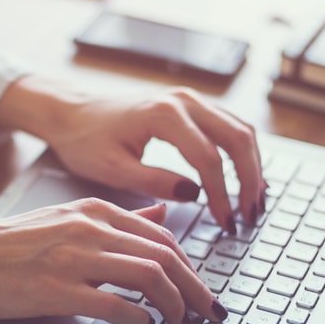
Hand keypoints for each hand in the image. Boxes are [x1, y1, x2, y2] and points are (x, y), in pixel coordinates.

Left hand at [0, 75, 265, 229]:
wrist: (71, 112)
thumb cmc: (84, 140)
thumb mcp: (111, 169)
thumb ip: (153, 181)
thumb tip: (195, 194)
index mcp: (164, 114)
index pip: (209, 159)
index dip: (222, 195)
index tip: (225, 224)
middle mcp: (184, 100)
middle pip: (237, 138)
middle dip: (249, 180)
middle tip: (249, 216)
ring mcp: (190, 99)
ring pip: (240, 129)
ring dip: (252, 166)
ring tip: (253, 202)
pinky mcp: (191, 106)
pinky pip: (230, 126)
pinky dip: (242, 153)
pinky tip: (245, 179)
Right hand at [0, 205, 227, 323]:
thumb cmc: (5, 245)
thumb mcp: (65, 219)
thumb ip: (116, 220)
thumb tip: (162, 215)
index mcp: (94, 211)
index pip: (163, 236)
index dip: (192, 267)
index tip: (201, 292)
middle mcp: (88, 228)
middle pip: (165, 255)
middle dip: (195, 289)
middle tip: (207, 314)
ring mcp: (71, 258)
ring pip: (148, 275)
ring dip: (174, 304)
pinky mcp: (53, 288)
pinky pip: (112, 303)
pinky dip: (138, 317)